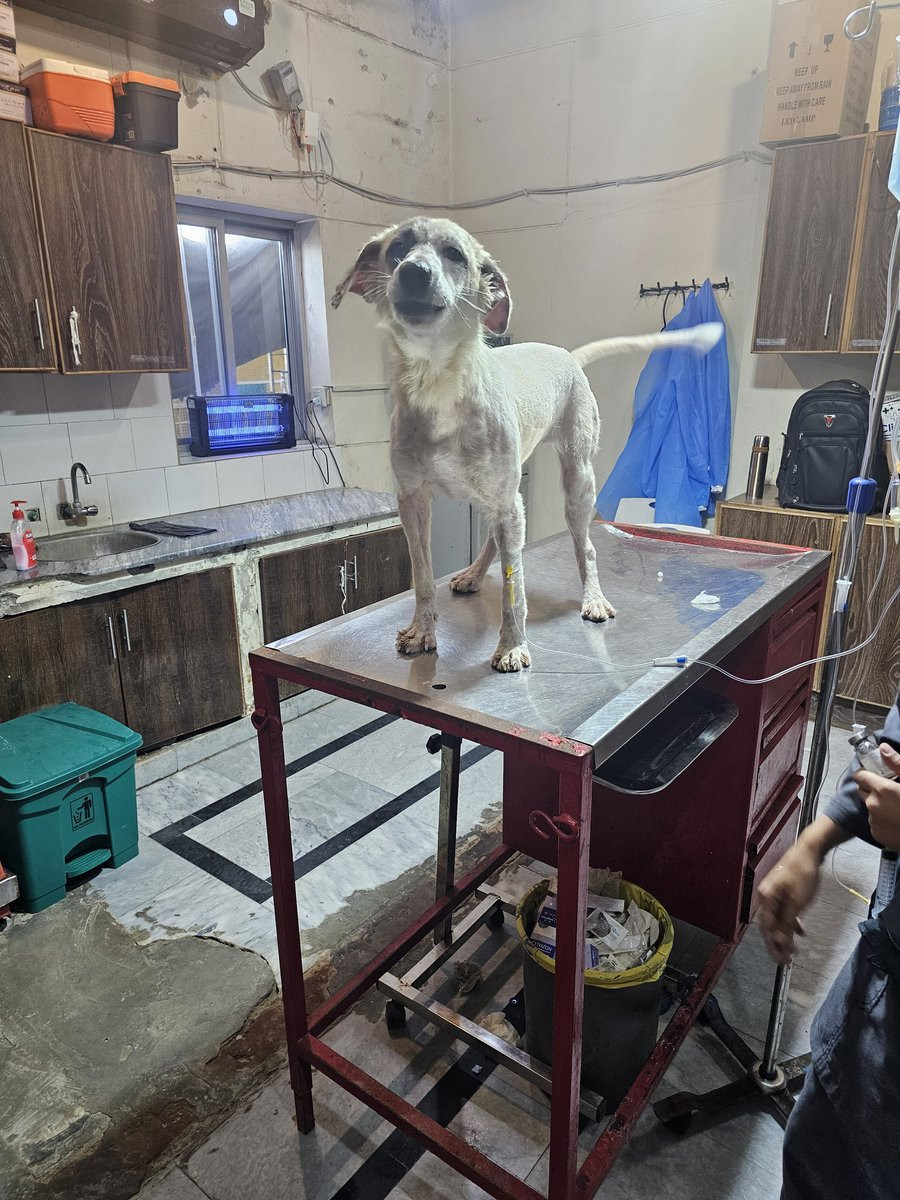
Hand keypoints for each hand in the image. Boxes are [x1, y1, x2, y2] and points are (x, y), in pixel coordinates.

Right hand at [757, 840, 821, 964]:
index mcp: (766, 898)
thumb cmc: (802, 874)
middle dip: (777, 944)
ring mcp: (774, 892)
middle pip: (770, 926)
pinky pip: (783, 911)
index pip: (767, 929)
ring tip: (794, 950)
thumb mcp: (797, 902)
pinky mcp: (782, 890)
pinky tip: (801, 931)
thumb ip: (787, 922)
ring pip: (777, 919)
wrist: (809, 851)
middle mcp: (766, 896)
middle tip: (786, 961)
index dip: (774, 946)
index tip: (783, 961)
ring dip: (785, 935)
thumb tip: (779, 942)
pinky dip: (791, 922)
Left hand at [855, 744, 899, 852]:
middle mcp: (873, 804)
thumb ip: (897, 764)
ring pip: (869, 807)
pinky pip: (874, 823)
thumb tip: (883, 748)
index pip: (860, 776)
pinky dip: (881, 820)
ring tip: (895, 808)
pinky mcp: (877, 834)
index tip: (873, 775)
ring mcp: (874, 821)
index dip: (866, 774)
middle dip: (872, 789)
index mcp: (882, 789)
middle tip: (888, 792)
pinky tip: (895, 821)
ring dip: (878, 806)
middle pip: (862, 791)